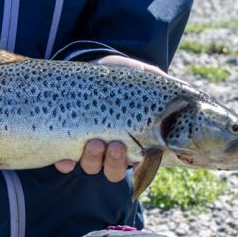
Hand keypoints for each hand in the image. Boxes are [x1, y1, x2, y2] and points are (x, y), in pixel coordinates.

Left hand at [54, 53, 161, 181]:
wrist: (92, 66)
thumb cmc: (122, 74)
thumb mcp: (142, 75)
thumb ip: (157, 81)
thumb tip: (175, 87)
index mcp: (135, 141)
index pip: (140, 164)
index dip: (138, 166)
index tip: (137, 154)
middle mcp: (112, 150)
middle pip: (114, 171)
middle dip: (115, 162)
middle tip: (115, 145)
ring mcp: (90, 148)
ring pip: (92, 167)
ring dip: (92, 160)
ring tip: (94, 143)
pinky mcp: (67, 142)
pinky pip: (65, 161)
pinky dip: (64, 163)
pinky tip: (62, 160)